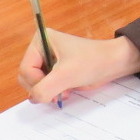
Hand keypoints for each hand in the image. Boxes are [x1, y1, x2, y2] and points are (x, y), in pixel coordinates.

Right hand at [18, 32, 139, 105]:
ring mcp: (49, 60)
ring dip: (48, 92)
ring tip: (64, 92)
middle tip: (57, 92)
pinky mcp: (57, 71)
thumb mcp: (65, 75)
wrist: (113, 63)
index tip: (54, 86)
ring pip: (36, 84)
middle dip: (42, 88)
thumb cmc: (92, 61)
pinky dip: (54, 92)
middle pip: (27, 77)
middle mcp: (42, 49)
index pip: (25, 69)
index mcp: (40, 41)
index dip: (36, 82)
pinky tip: (67, 91)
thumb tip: (33, 99)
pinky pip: (46, 86)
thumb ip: (45, 88)